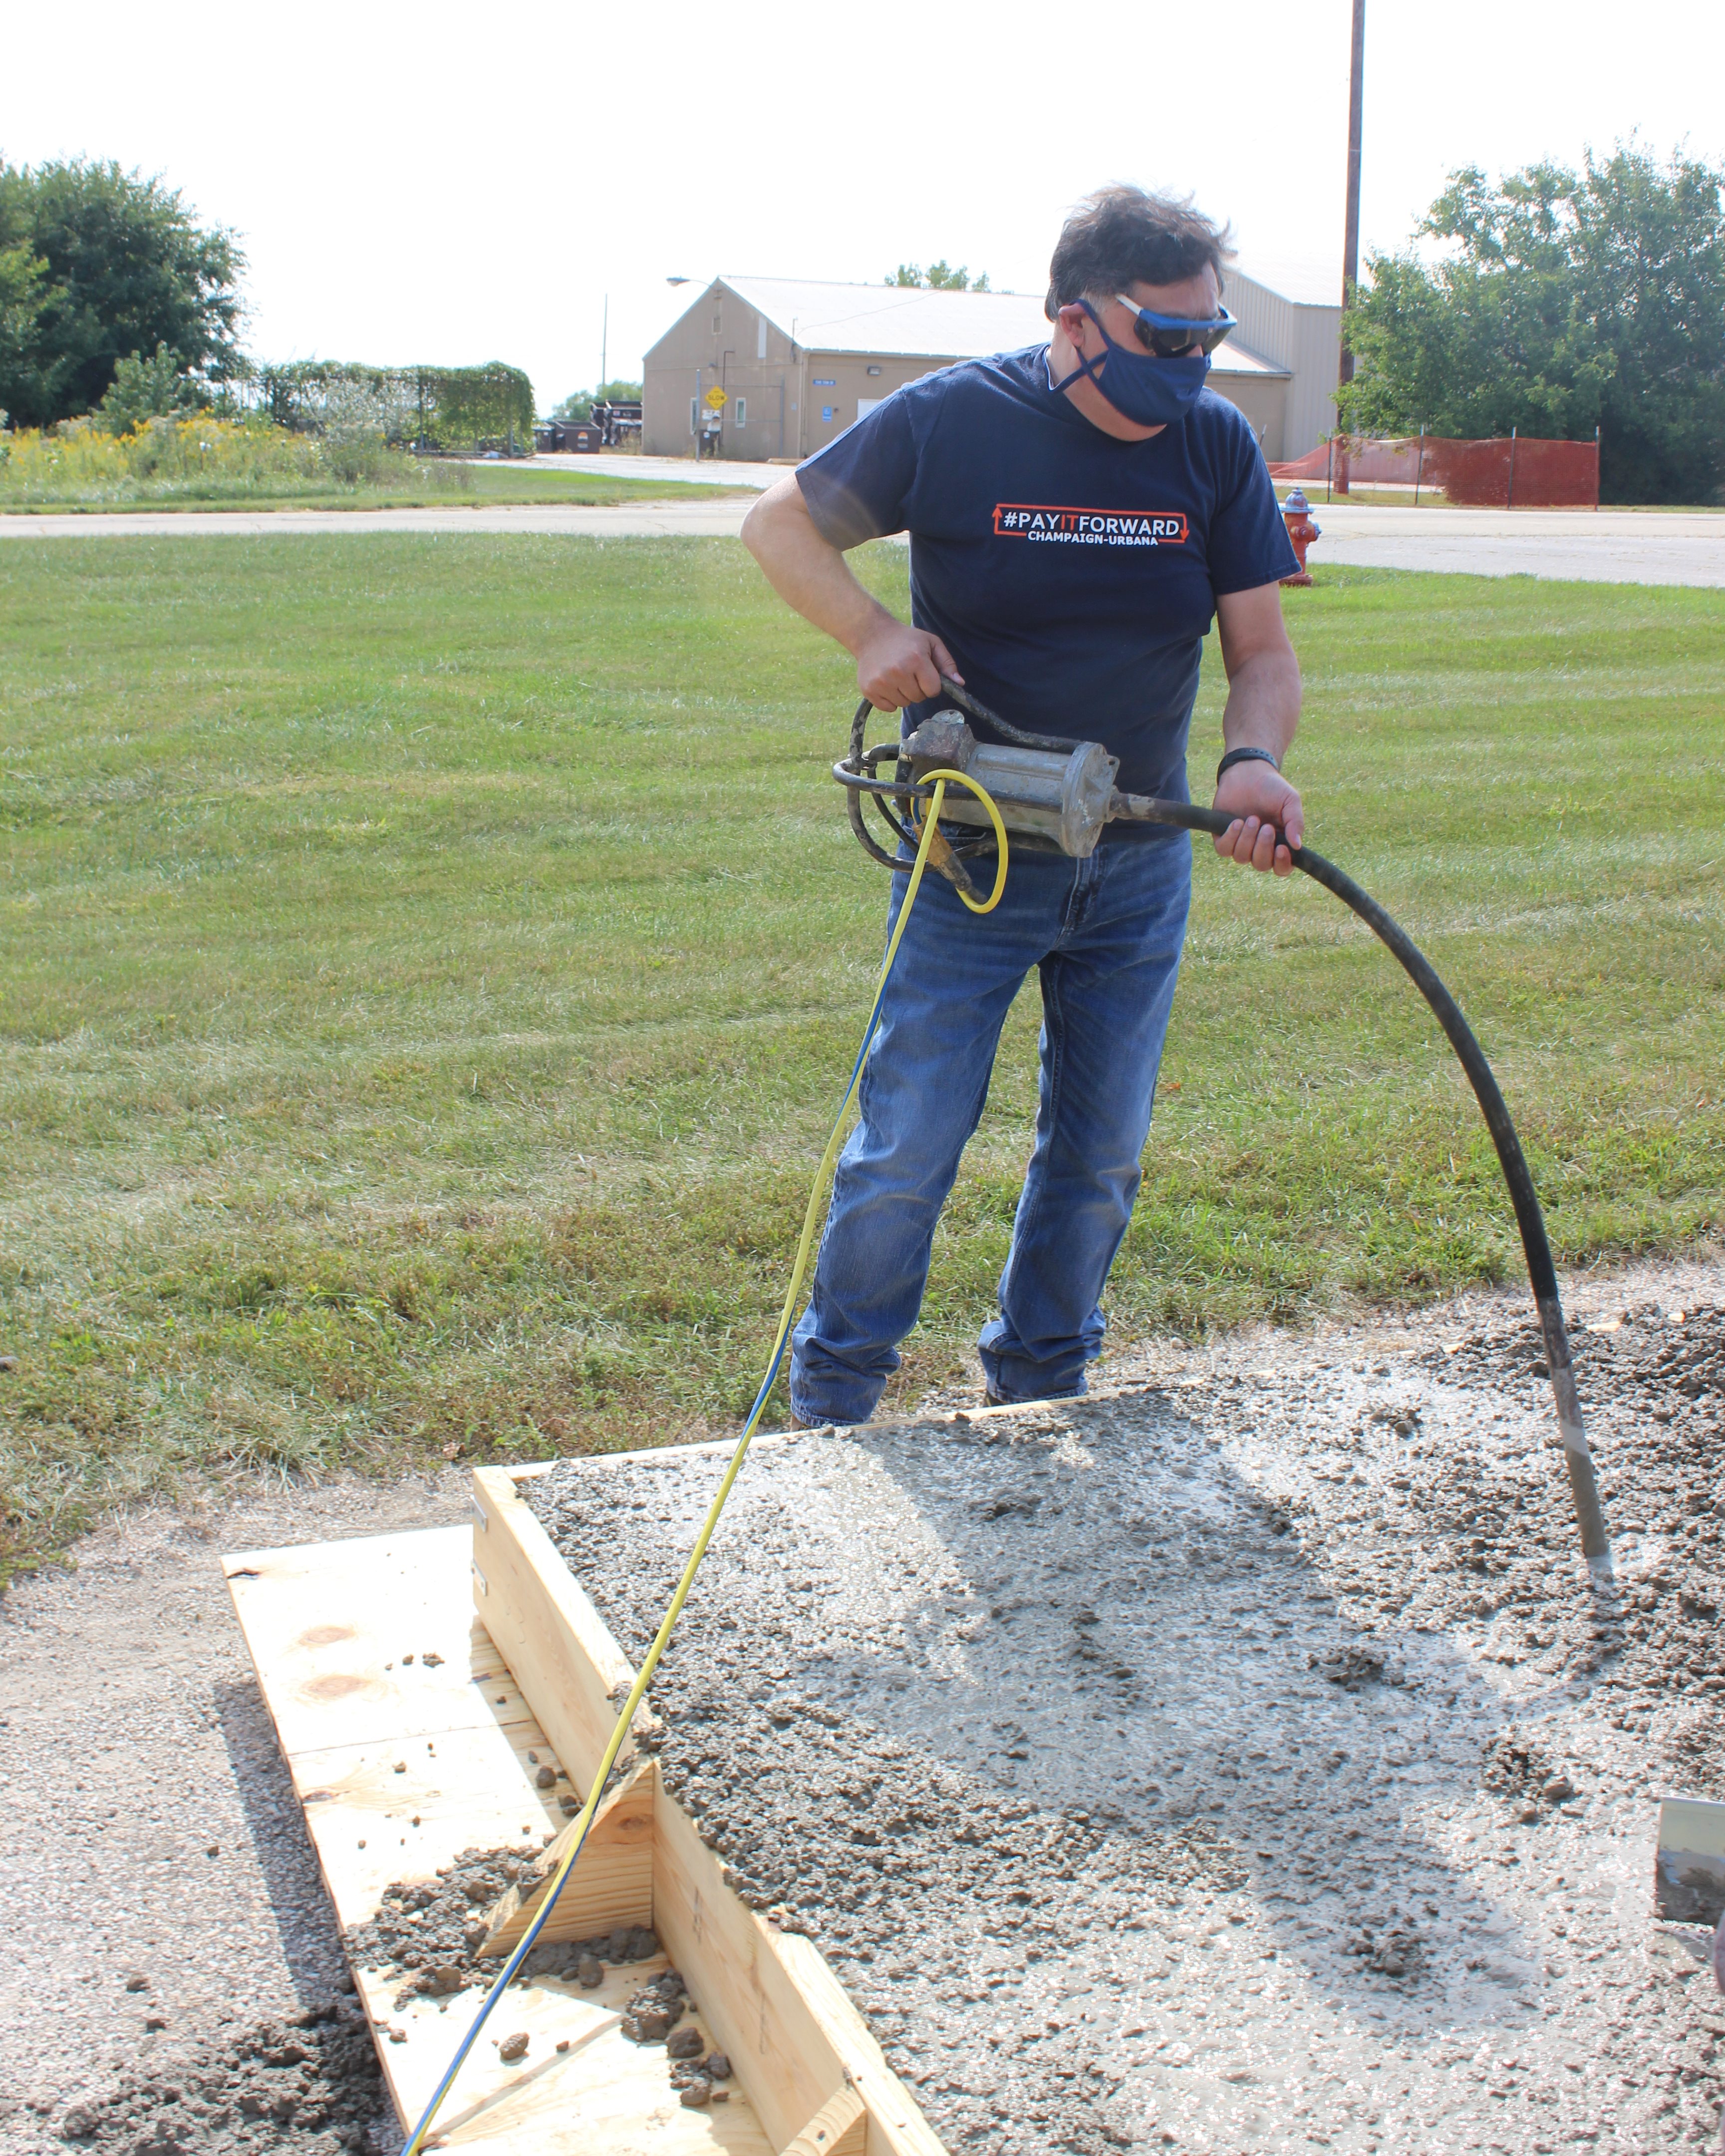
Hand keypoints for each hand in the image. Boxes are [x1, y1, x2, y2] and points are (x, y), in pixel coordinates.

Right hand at [853, 616, 961, 710]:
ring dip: (904, 694)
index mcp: (916, 659)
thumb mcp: (930, 643)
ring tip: (897, 676)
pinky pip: (889, 708)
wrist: (872, 634)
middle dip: (917, 689)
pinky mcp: (869, 689)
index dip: (931, 684)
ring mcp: (881, 681)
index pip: (933, 690)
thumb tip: (960, 683)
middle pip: (918, 698)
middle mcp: (898, 671)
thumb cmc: (906, 640)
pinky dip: (890, 700)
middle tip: (909, 673)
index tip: (924, 674)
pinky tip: (887, 683)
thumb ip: (947, 663)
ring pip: (904, 704)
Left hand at [1212, 760, 1303, 875]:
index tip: (1281, 848)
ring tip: (1251, 819)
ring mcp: (1241, 844)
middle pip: (1261, 865)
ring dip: (1247, 840)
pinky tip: (1237, 822)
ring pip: (1242, 858)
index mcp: (1280, 843)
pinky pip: (1224, 850)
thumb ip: (1296, 822)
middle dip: (1263, 847)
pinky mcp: (1224, 837)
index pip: (1282, 868)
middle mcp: (1260, 848)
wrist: (1248, 772)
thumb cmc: (1273, 788)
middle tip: (1266, 827)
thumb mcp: (1290, 801)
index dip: (1282, 864)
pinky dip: (1231, 838)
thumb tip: (1297, 846)